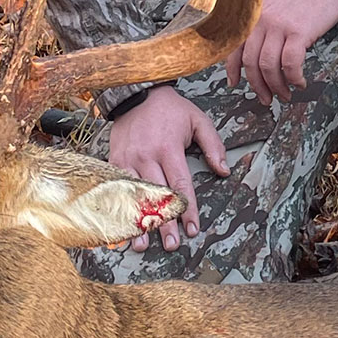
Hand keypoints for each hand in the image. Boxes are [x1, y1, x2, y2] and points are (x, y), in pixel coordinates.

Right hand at [108, 86, 228, 251]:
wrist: (136, 92)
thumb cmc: (170, 109)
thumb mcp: (198, 120)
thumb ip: (213, 145)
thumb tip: (223, 171)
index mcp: (168, 149)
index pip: (180, 186)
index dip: (187, 210)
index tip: (193, 229)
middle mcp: (146, 156)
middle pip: (157, 197)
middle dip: (164, 224)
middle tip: (172, 245)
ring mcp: (127, 159)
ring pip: (134, 196)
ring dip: (137, 222)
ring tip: (141, 245)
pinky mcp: (114, 159)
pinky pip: (115, 188)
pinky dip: (118, 208)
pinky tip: (119, 226)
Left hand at [225, 0, 337, 103]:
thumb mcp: (278, 0)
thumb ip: (267, 21)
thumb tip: (263, 48)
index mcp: (256, 12)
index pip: (235, 45)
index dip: (232, 69)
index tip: (235, 83)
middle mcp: (263, 19)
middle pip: (251, 62)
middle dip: (258, 86)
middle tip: (266, 98)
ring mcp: (280, 24)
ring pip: (268, 66)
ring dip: (276, 86)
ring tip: (286, 94)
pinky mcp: (300, 31)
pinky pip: (290, 63)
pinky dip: (294, 78)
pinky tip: (300, 82)